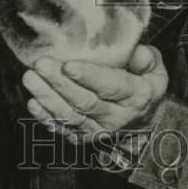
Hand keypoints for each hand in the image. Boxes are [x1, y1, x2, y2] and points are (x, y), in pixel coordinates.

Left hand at [22, 45, 168, 143]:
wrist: (145, 123)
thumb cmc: (145, 86)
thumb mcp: (156, 70)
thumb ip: (146, 58)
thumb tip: (133, 51)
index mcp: (136, 96)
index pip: (111, 86)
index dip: (89, 76)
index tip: (69, 64)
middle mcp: (116, 117)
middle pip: (85, 101)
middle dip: (60, 83)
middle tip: (41, 64)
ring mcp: (97, 129)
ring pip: (69, 116)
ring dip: (47, 97)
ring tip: (30, 79)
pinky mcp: (82, 137)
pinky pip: (62, 128)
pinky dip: (45, 116)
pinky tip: (33, 101)